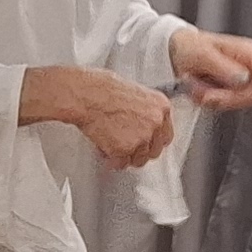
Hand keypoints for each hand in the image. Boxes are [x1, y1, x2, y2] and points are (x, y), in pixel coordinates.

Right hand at [19, 64, 173, 170]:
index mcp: (160, 106)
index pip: (166, 135)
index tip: (146, 142)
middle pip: (155, 150)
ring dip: (125, 155)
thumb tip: (142, 122)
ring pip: (138, 159)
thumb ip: (144, 111)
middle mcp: (155, 122)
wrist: (84, 94)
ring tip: (111, 143)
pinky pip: (120, 163)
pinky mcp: (125, 149)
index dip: (153, 140)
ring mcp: (141, 137)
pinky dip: (111, 158)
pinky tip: (103, 145)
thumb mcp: (132, 92)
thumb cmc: (101, 88)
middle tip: (125, 145)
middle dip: (140, 150)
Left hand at [169, 29, 251, 113]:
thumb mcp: (203, 55)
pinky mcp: (231, 90)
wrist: (174, 51)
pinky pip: (228, 104)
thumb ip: (224, 67)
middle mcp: (247, 65)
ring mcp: (240, 79)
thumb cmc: (188, 46)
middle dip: (228, 98)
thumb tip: (243, 78)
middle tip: (206, 93)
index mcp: (246, 51)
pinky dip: (211, 101)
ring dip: (216, 99)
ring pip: (240, 102)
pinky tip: (200, 91)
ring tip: (198, 87)